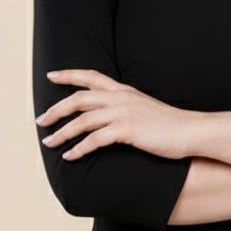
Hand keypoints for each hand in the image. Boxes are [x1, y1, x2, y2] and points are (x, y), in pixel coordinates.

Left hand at [35, 69, 196, 160]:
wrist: (189, 131)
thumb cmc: (169, 124)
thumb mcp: (144, 108)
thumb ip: (125, 107)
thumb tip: (108, 115)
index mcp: (124, 91)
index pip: (91, 76)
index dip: (70, 75)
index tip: (52, 75)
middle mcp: (120, 98)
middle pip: (79, 98)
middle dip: (56, 109)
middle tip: (41, 120)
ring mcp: (123, 113)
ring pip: (82, 119)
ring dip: (61, 132)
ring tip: (48, 142)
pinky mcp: (127, 130)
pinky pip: (95, 139)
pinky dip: (78, 148)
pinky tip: (70, 156)